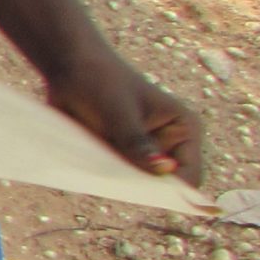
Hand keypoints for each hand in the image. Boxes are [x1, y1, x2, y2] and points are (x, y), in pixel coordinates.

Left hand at [44, 50, 202, 183]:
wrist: (70, 66)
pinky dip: (104, 180)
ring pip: (136, 184)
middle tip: (113, 181)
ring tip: (97, 170)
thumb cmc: (100, 79)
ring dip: (118, 184)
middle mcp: (168, 145)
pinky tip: (87, 172)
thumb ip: (137, 142)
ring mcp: (143, 151)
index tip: (142, 193)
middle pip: (162, 185)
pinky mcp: (120, 154)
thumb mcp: (118, 111)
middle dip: (141, 190)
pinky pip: (116, 178)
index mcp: (183, 130)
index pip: (190, 176)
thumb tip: (164, 170)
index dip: (172, 192)